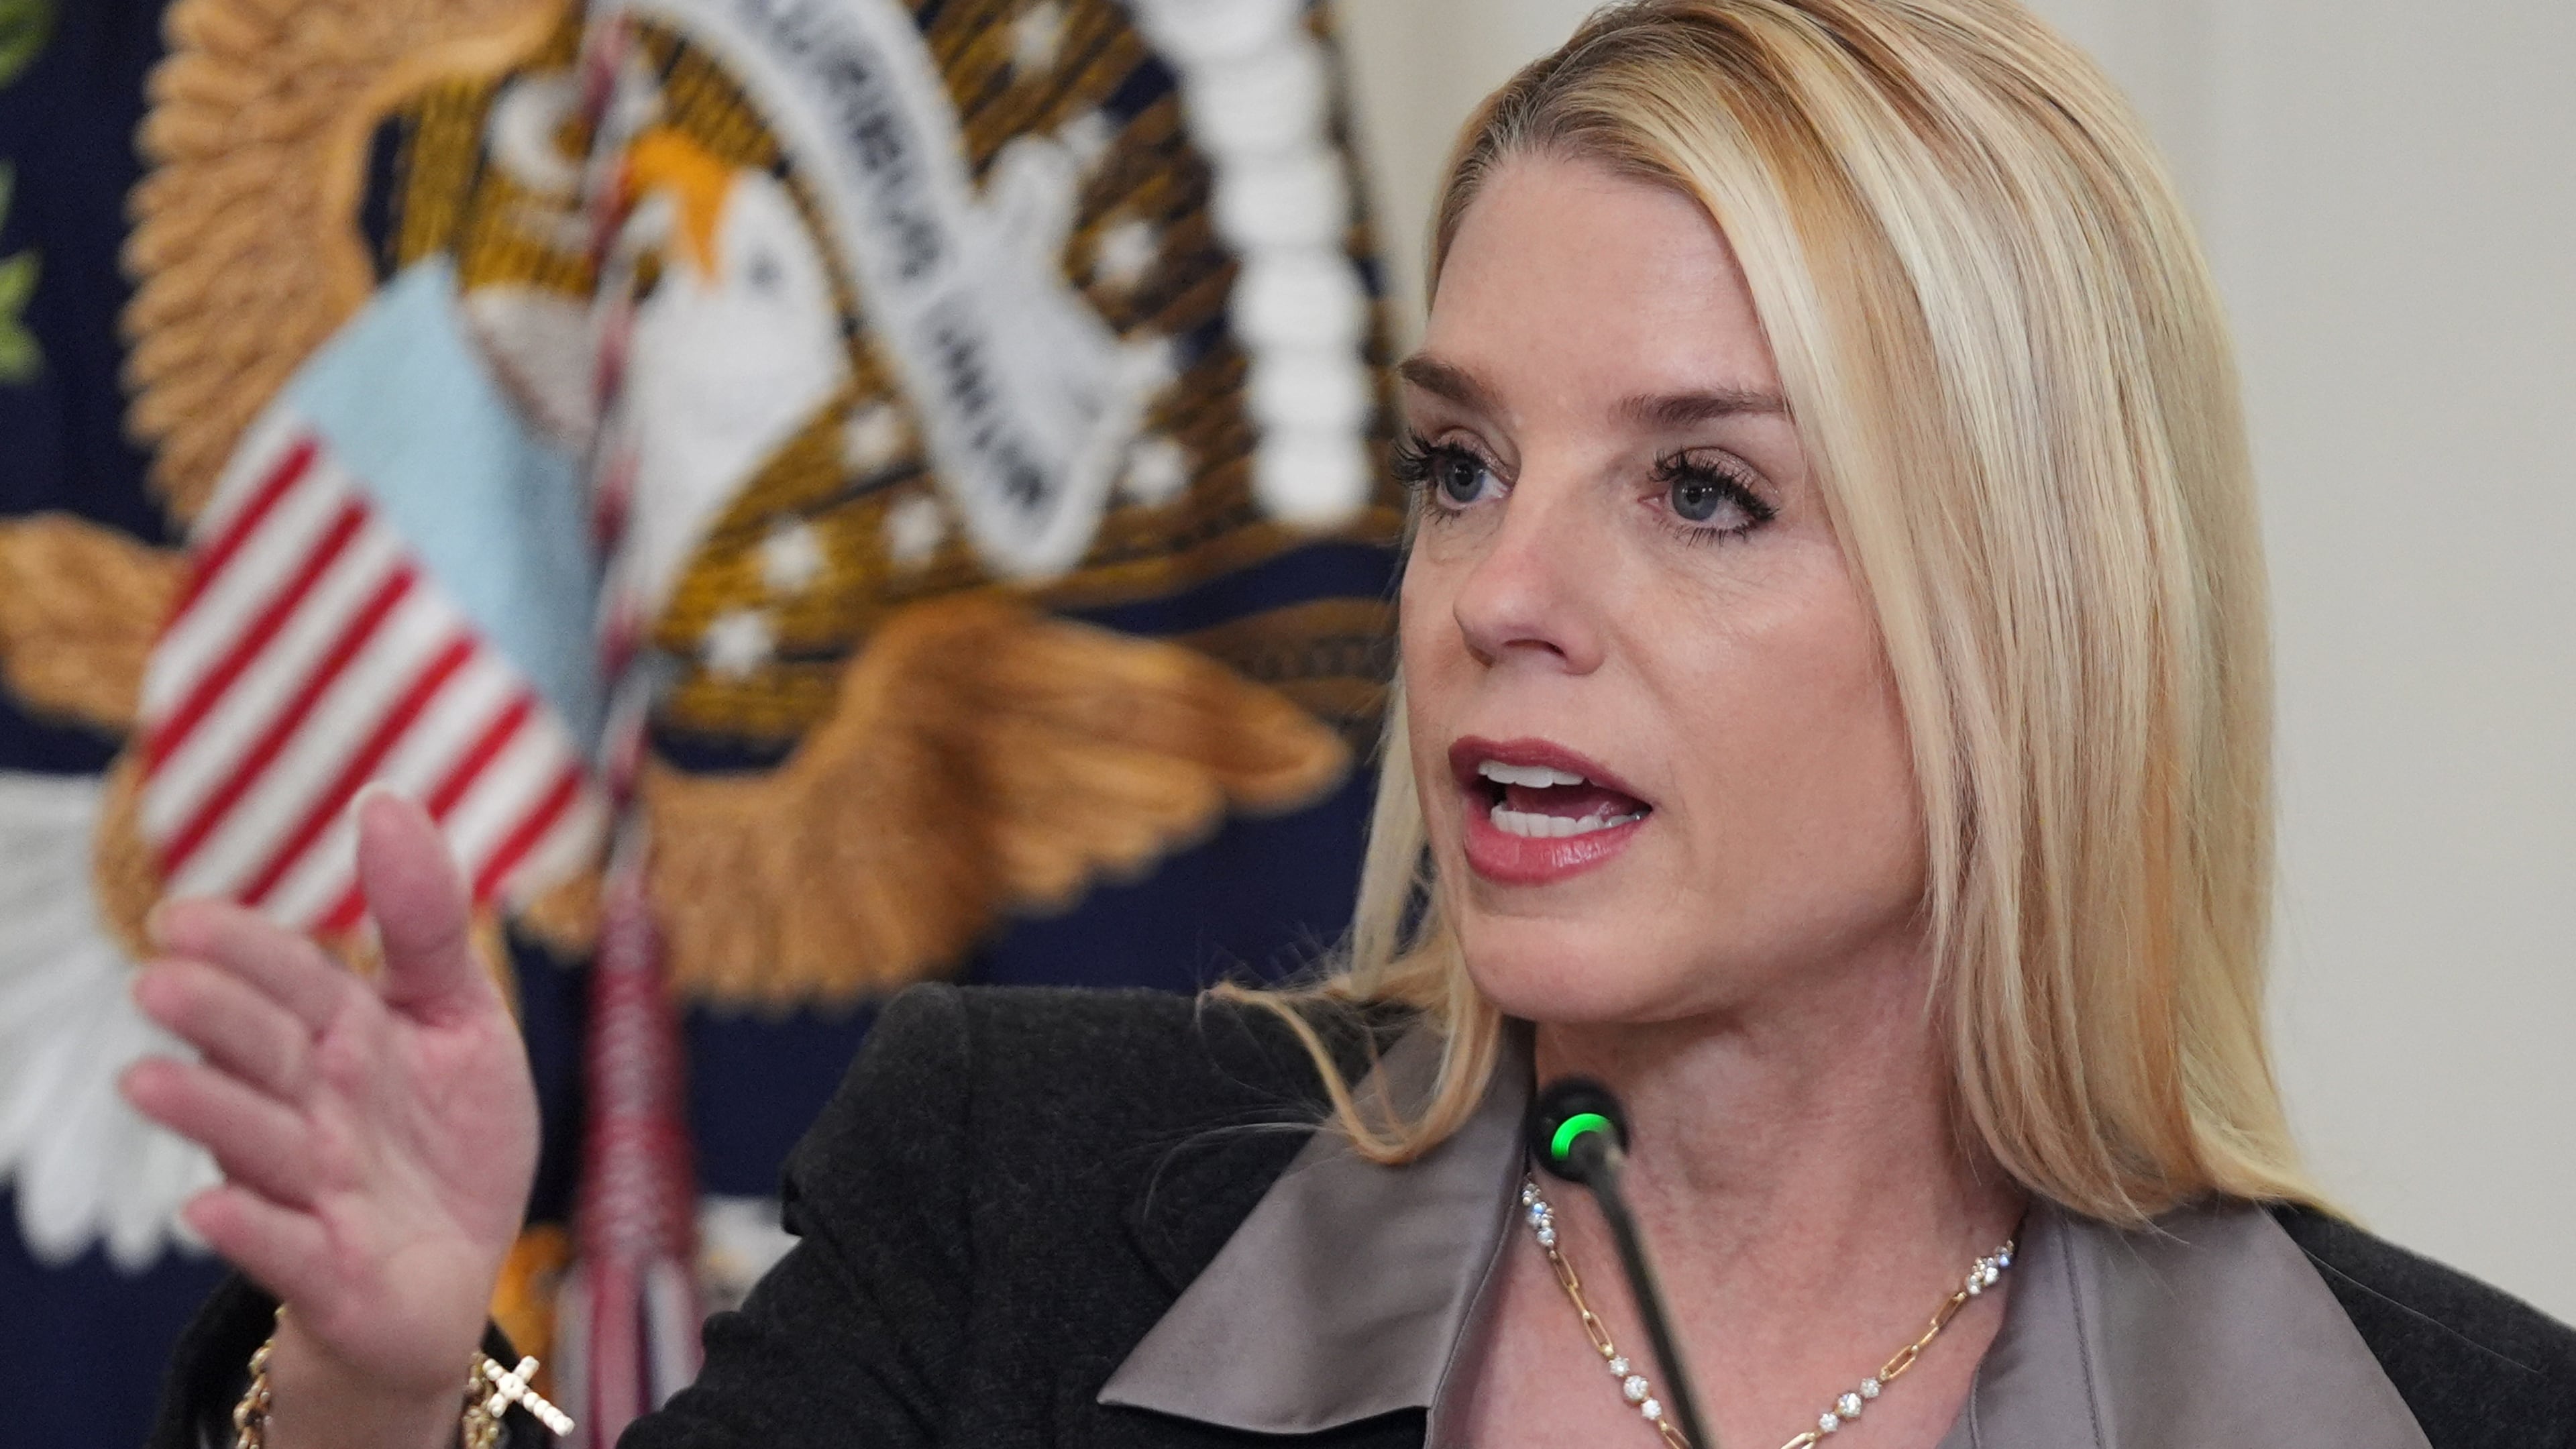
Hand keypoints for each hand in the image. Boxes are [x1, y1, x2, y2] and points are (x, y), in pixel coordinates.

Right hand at [121, 789, 539, 1439]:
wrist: (453, 1268)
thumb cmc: (446, 1134)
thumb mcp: (460, 1016)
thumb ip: (426, 922)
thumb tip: (382, 799)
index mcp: (345, 1039)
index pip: (292, 981)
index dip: (244, 948)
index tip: (182, 916)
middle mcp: (316, 1109)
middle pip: (264, 1055)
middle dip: (215, 1020)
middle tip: (158, 982)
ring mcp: (317, 1190)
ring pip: (260, 1145)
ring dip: (207, 1112)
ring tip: (146, 1080)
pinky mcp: (333, 1270)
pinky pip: (289, 1250)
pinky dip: (252, 1229)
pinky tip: (210, 1208)